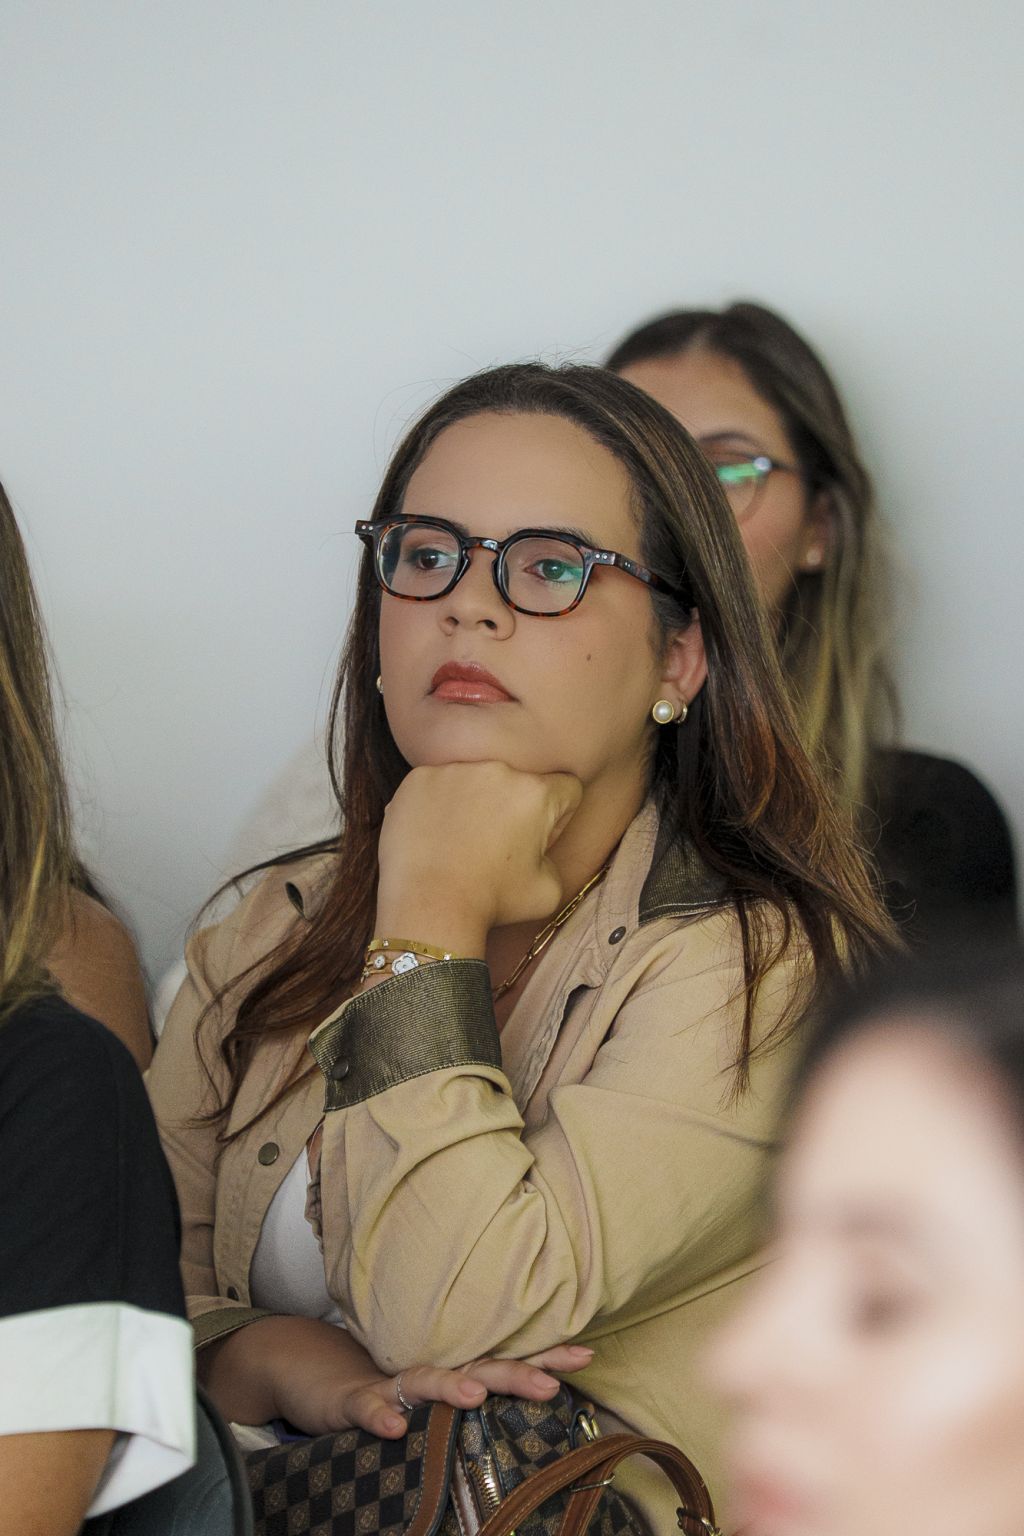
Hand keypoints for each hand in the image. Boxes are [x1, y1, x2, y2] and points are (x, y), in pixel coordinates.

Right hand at [342, 1344, 594, 1438]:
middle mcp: (434, 1373)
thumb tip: (547, 1405)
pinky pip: (367, 1408)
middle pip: (479, 1368)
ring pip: (424, 1381)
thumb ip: (485, 1400)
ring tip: (476, 1396)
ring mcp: (394, 1386)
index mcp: (461, 1374)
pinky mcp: (356, 1402)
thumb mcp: (446, 1400)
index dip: (546, 1357)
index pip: (509, 1363)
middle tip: (550, 1382)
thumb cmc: (401, 1397)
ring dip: (450, 1386)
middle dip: (515, 1373)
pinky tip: (393, 1427)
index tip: (586, 1355)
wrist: (330, 1384)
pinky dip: (379, 1414)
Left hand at [374, 763, 583, 951]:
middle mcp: (497, 770)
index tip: (537, 840)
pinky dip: (437, 805)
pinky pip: (437, 786)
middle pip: (517, 782)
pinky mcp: (419, 779)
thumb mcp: (549, 890)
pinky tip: (434, 837)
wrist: (430, 906)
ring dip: (473, 803)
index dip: (557, 817)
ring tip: (460, 844)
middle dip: (512, 808)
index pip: (565, 789)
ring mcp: (453, 771)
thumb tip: (538, 848)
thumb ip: (553, 857)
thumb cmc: (492, 901)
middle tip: (495, 847)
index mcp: (535, 792)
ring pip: (474, 781)